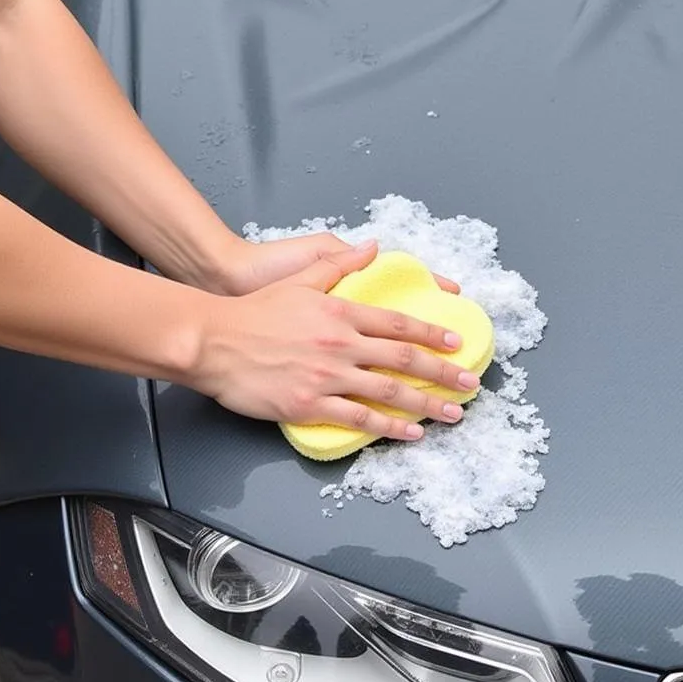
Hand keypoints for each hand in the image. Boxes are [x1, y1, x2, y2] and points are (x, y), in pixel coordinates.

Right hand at [190, 241, 477, 439]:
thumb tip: (372, 247)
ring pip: (388, 392)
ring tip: (453, 414)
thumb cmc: (253, 310)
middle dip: (443, 373)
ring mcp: (327, 377)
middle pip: (404, 360)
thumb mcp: (300, 279)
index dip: (433, 334)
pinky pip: (359, 419)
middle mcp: (341, 345)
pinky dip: (389, 428)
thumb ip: (340, 264)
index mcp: (341, 312)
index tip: (456, 343)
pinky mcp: (310, 405)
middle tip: (470, 383)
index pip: (399, 324)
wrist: (213, 341)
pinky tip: (411, 434)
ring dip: (426, 405)